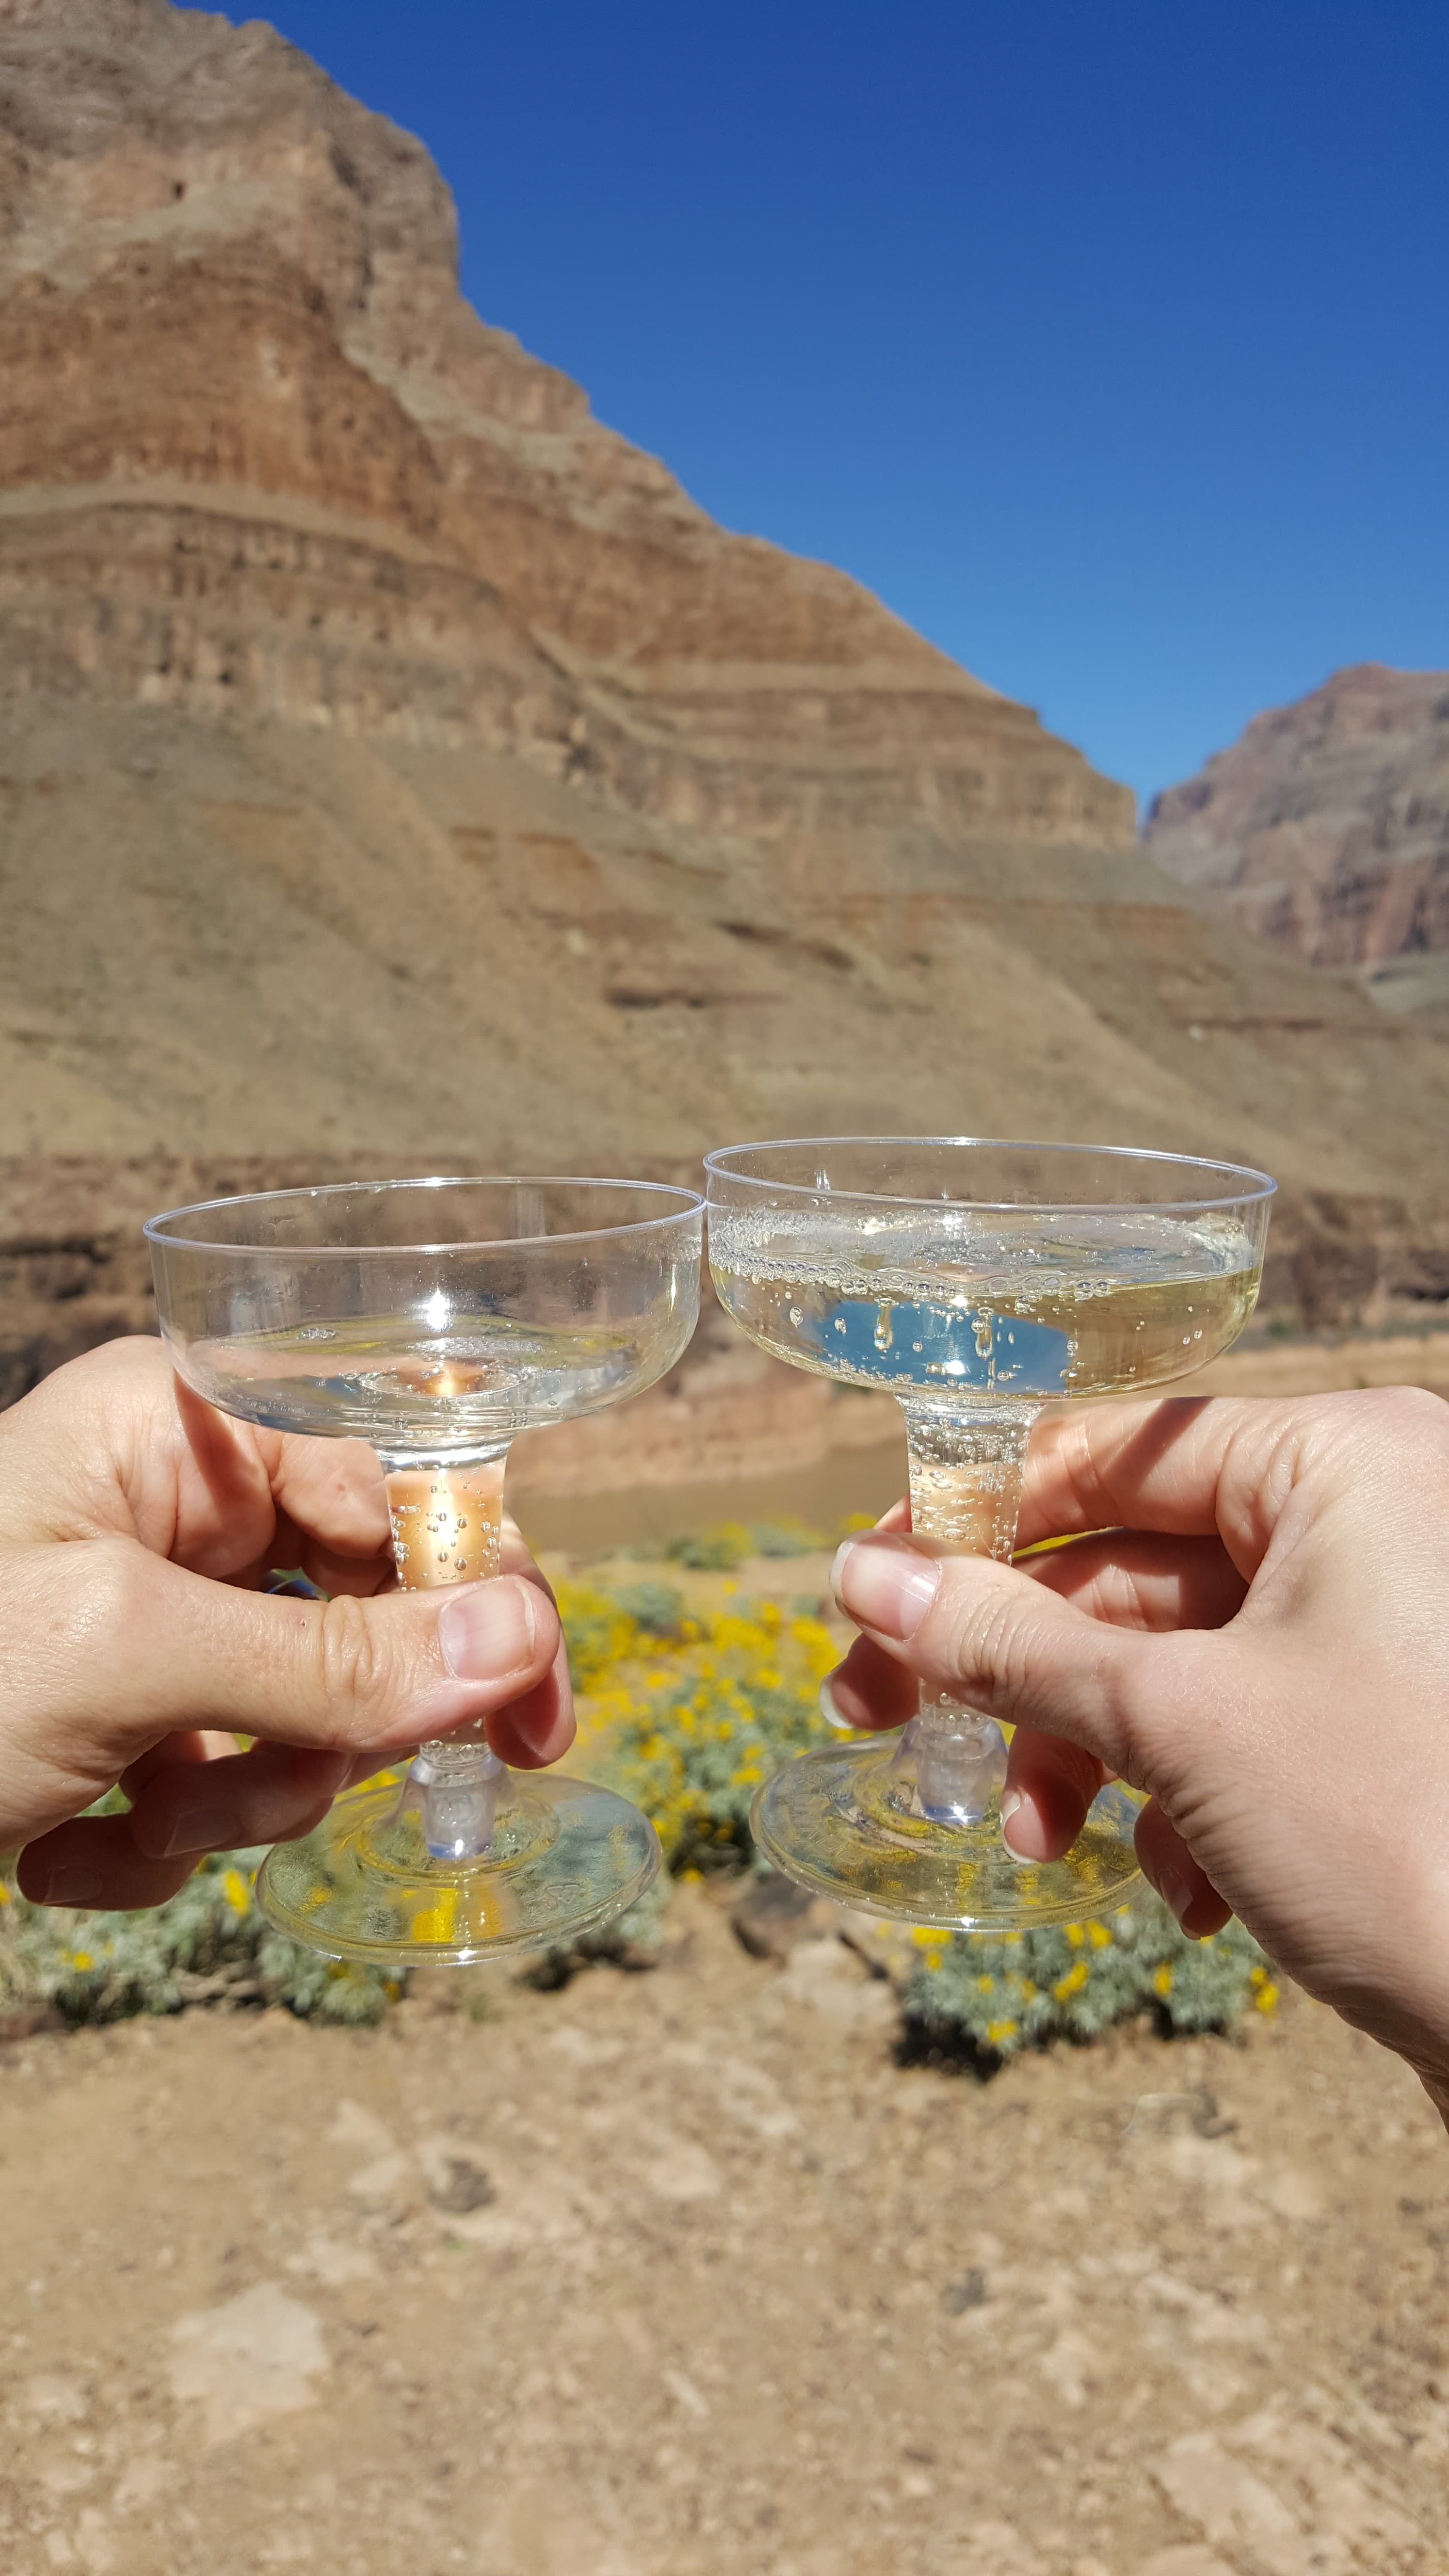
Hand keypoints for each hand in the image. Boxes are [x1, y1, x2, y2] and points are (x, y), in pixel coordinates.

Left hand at [0, 1339, 572, 1908]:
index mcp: (179, 1432)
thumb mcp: (128, 1661)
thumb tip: (524, 1642)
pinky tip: (51, 1860)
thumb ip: (333, 1661)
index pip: (393, 1492)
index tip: (534, 1724)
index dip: (477, 1600)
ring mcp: (138, 1625)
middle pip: (359, 1623)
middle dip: (317, 1734)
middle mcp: (168, 1512)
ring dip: (228, 1808)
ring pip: (293, 1727)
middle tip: (274, 1795)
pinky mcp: (107, 1728)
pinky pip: (209, 1790)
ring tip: (130, 1829)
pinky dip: (147, 1850)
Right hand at [824, 1389, 1448, 2111]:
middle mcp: (1377, 1520)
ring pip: (1181, 1662)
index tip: (871, 1587)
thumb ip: (1015, 1644)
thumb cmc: (1404, 1834)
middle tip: (882, 1724)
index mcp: (1344, 1462)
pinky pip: (1247, 1727)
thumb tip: (867, 1578)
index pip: (1112, 1452)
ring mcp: (1393, 1627)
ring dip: (1092, 1753)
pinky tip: (1184, 1891)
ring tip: (1038, 1842)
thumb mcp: (1180, 1723)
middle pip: (1134, 1566)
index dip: (977, 1520)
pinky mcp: (1396, 1728)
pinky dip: (1186, 1802)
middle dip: (1020, 1671)